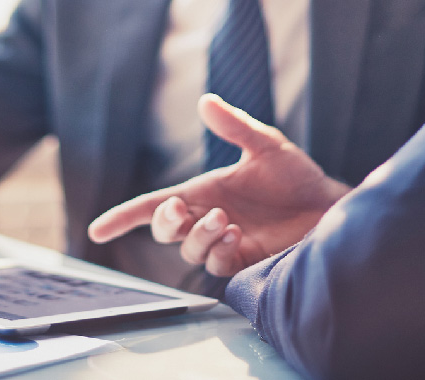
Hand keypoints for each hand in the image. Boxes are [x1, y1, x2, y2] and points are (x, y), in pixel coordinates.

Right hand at [89, 94, 351, 276]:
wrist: (328, 206)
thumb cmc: (296, 176)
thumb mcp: (266, 145)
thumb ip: (235, 126)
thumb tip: (205, 101)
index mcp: (202, 192)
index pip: (153, 207)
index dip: (123, 218)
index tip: (96, 231)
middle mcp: (206, 219)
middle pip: (163, 230)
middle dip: (164, 223)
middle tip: (181, 210)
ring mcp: (223, 242)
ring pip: (188, 251)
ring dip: (199, 236)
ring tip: (226, 221)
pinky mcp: (243, 261)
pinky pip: (217, 265)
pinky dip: (219, 251)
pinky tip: (237, 235)